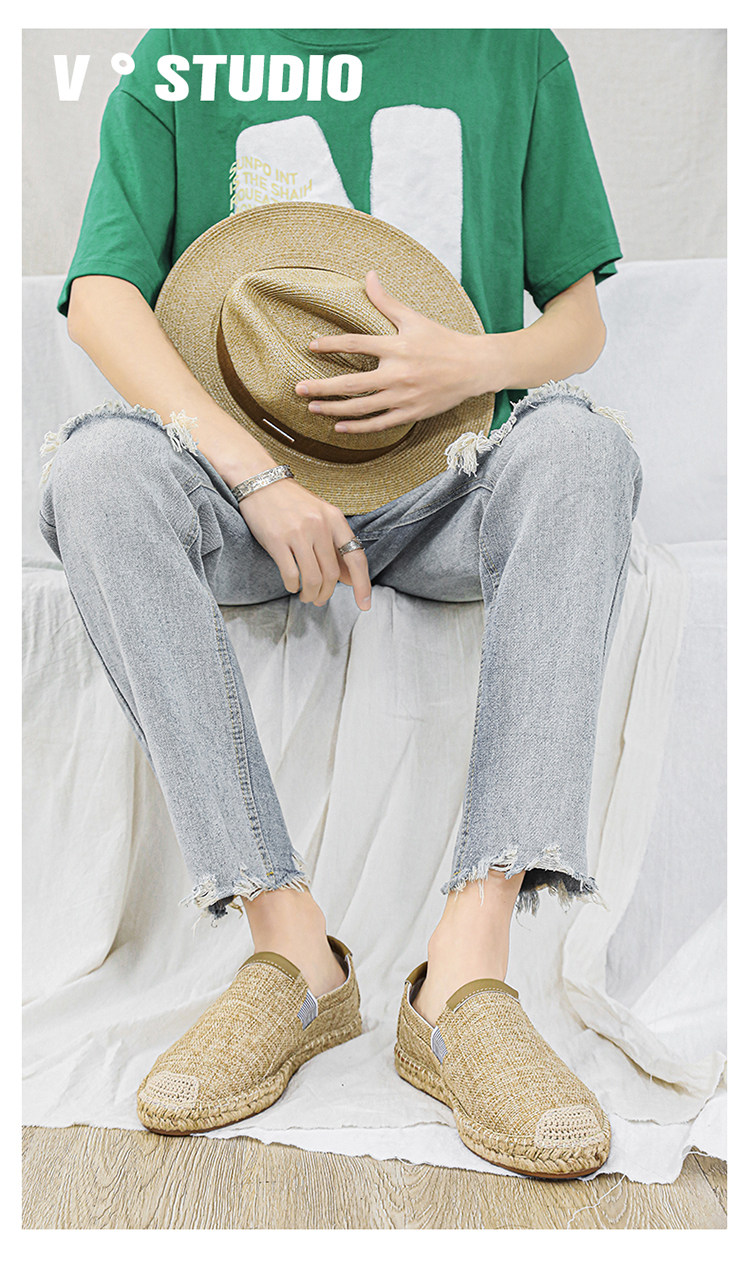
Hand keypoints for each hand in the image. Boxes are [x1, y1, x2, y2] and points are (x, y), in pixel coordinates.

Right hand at [238, 477, 370, 610]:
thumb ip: (335, 546)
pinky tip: (291, 585)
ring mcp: (298, 532)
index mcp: (334, 519)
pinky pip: (291, 574)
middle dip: (327, 593)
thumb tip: (351, 579)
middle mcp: (319, 525)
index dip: (363, 585)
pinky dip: (293, 586)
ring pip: (313, 578)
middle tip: (319, 599)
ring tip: (306, 596)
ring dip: (311, 594)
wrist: (260, 481)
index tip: (365, 604)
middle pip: (332, 574)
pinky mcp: (276, 540)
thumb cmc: (292, 503)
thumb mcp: (320, 517)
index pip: (356, 558)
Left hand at [295, 270, 488, 432]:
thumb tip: (369, 276)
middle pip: (351, 384)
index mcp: (396, 347)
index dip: (331, 345)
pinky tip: (339, 426)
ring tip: (313, 408)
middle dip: (322, 387)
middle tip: (298, 389)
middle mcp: (397, 374)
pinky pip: (379, 424)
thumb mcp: (414, 318)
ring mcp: (403, 397)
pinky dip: (357, 427)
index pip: (356, 344)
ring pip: (361, 408)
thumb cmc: (442, 340)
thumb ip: (387, 301)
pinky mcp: (410, 413)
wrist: (474, 368)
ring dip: (333, 409)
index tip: (311, 346)